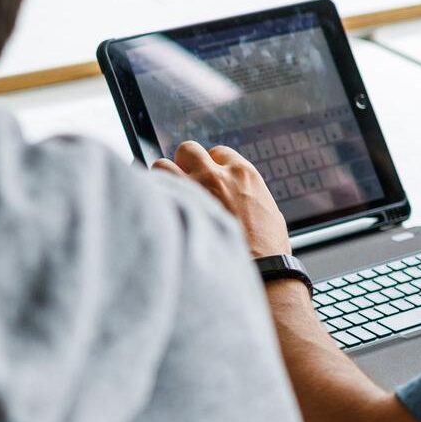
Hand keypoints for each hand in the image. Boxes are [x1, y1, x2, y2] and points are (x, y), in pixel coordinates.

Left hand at [151, 141, 291, 257]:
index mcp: (243, 174)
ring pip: (163, 164)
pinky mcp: (175, 207)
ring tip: (167, 194)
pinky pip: (153, 189)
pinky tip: (156, 207)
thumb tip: (236, 196)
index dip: (210, 164)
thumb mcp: (267, 212)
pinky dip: (153, 196)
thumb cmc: (267, 249)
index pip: (217, 152)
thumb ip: (245, 195)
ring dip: (163, 178)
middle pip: (188, 149)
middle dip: (184, 163)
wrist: (260, 271)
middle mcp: (216, 175)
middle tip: (184, 182)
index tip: (207, 177)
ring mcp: (193, 189)